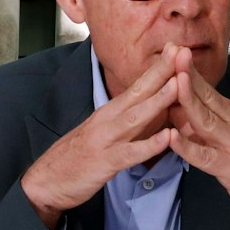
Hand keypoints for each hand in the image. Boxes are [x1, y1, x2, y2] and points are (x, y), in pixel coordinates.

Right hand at [20, 48, 178, 229]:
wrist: (47, 181)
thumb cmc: (77, 157)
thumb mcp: (104, 133)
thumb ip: (128, 123)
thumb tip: (155, 112)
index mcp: (109, 112)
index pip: (137, 85)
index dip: (157, 67)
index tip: (176, 48)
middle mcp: (107, 120)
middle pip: (138, 92)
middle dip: (161, 71)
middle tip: (182, 51)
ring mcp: (106, 140)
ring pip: (136, 117)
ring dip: (158, 100)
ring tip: (179, 84)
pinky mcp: (105, 162)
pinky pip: (131, 152)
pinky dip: (149, 145)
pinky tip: (167, 138)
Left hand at [167, 47, 229, 229]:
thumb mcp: (223, 136)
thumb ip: (200, 122)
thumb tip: (172, 106)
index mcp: (229, 114)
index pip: (205, 87)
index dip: (188, 69)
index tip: (172, 49)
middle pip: (206, 96)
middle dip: (187, 74)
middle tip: (172, 52)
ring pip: (205, 119)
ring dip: (189, 100)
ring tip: (173, 82)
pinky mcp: (228, 168)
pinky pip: (204, 156)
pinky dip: (187, 147)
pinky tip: (172, 138)